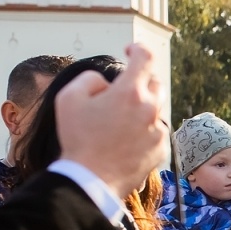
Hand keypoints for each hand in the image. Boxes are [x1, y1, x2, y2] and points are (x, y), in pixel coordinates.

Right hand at [54, 42, 165, 199]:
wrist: (91, 180)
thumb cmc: (78, 138)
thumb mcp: (69, 97)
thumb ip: (91, 79)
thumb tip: (107, 84)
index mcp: (130, 92)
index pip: (145, 57)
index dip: (137, 49)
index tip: (129, 51)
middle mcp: (151, 109)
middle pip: (155, 83)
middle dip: (140, 82)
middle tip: (122, 91)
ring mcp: (159, 131)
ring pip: (157, 109)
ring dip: (142, 108)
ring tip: (119, 120)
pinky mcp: (161, 150)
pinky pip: (157, 132)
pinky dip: (145, 130)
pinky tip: (126, 140)